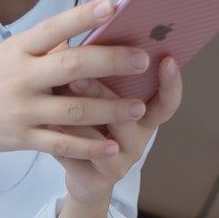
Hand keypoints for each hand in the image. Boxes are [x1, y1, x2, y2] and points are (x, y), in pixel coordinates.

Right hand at [0, 0, 176, 159]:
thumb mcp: (9, 54)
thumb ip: (43, 48)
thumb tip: (83, 36)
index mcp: (19, 48)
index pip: (55, 27)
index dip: (83, 16)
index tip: (113, 6)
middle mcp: (21, 77)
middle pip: (72, 67)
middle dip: (111, 62)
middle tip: (142, 59)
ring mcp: (22, 110)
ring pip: (73, 109)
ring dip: (109, 109)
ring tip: (138, 106)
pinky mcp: (22, 138)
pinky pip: (61, 144)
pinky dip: (88, 145)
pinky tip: (111, 145)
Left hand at [43, 56, 182, 203]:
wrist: (82, 176)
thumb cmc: (93, 127)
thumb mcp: (102, 100)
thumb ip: (100, 74)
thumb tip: (82, 37)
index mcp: (146, 117)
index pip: (168, 102)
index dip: (171, 83)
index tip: (167, 58)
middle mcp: (139, 141)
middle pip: (130, 115)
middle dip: (104, 92)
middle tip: (80, 74)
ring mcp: (120, 164)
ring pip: (99, 139)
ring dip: (78, 116)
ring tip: (59, 96)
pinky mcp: (98, 180)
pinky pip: (78, 157)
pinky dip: (62, 138)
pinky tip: (47, 123)